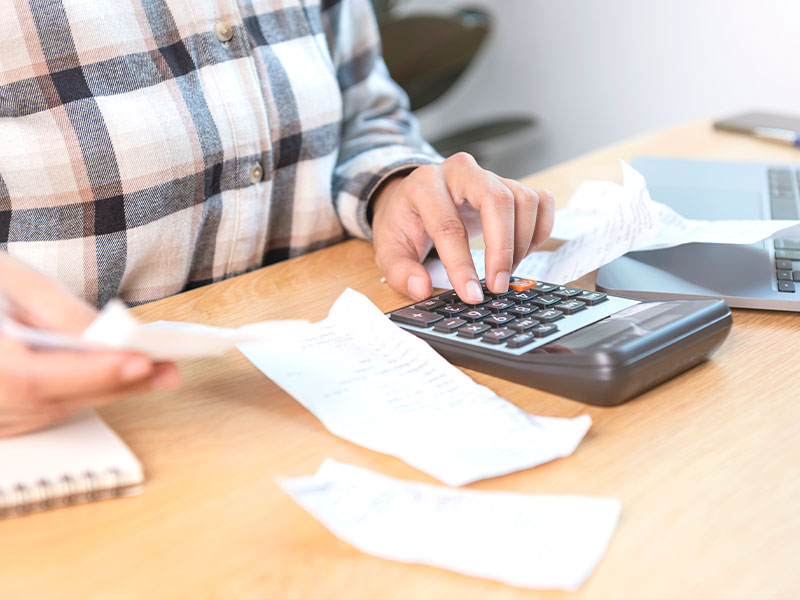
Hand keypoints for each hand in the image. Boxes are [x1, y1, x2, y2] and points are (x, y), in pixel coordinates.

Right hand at [0, 252, 179, 436]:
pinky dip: (87, 392)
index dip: (88, 373)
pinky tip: (124, 378)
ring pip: (55, 409)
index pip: (32, 379)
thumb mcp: (6, 278)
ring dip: (109, 390)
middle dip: (115, 382)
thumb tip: (104, 335)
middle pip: (52, 400)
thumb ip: (54, 309)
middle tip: (166, 367)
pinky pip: (47, 410)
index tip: (137, 361)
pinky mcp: (1, 417)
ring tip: (158, 371)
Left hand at [371, 152, 554, 302]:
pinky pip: (540, 201)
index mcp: (424, 185)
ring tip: (504, 271)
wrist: (413, 198)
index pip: (448, 226)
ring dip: (521, 243)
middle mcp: (459, 171)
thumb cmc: (404, 222)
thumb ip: (400, 271)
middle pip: (497, 200)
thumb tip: (421, 288)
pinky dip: (539, 230)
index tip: (471, 294)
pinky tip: (520, 252)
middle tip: (497, 285)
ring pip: (523, 199)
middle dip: (502, 249)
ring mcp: (488, 174)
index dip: (461, 265)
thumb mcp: (388, 248)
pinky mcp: (509, 183)